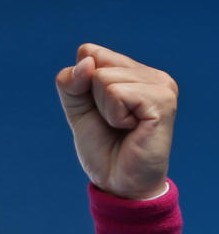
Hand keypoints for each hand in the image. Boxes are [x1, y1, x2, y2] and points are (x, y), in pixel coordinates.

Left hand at [55, 44, 177, 199]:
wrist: (118, 182)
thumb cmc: (102, 145)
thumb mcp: (76, 107)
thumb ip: (71, 81)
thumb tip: (88, 63)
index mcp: (134, 71)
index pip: (89, 51)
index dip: (81, 83)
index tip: (98, 109)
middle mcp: (151, 74)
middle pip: (94, 62)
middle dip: (92, 97)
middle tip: (113, 122)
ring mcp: (161, 86)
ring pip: (103, 78)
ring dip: (104, 109)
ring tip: (124, 127)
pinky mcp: (162, 101)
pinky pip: (116, 93)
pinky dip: (114, 115)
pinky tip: (132, 129)